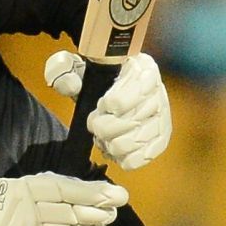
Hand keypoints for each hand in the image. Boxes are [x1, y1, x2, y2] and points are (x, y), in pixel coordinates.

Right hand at [0, 172, 127, 225]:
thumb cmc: (20, 202)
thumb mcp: (41, 186)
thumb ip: (71, 188)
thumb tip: (110, 194)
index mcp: (32, 187)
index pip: (69, 190)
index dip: (96, 194)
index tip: (119, 197)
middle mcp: (30, 208)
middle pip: (74, 214)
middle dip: (99, 216)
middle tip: (108, 217)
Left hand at [44, 51, 172, 170]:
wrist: (111, 94)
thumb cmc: (95, 80)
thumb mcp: (76, 67)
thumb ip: (64, 70)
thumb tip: (71, 85)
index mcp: (142, 69)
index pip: (132, 93)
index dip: (111, 104)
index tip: (103, 104)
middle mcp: (159, 93)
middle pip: (130, 122)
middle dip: (104, 126)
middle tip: (97, 122)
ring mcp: (162, 118)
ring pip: (131, 142)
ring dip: (110, 143)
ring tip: (104, 135)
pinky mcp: (160, 140)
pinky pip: (140, 158)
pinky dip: (121, 157)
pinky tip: (114, 147)